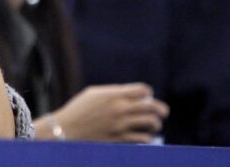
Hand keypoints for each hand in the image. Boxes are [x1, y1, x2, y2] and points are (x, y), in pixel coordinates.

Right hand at [40, 83, 168, 142]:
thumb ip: (114, 92)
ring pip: (151, 123)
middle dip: (161, 109)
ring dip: (156, 123)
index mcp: (114, 95)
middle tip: (162, 112)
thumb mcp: (94, 93)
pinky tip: (144, 135)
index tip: (146, 96)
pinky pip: (143, 139)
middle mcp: (120, 109)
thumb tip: (132, 95)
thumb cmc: (79, 109)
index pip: (143, 90)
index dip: (148, 93)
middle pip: (152, 107)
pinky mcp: (119, 139)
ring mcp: (121, 125)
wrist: (67, 129)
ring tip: (154, 124)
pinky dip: (147, 137)